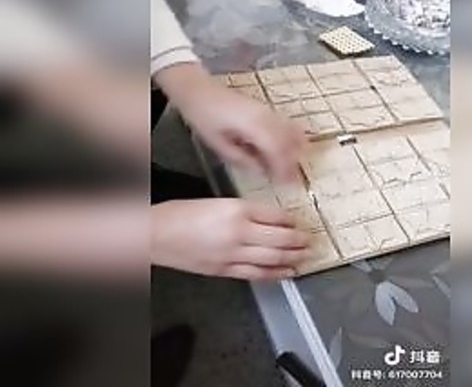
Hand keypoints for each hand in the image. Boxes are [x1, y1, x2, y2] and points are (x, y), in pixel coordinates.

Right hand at [152, 198, 309, 279]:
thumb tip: (271, 218)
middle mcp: (239, 233)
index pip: (275, 216)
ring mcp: (233, 255)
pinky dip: (275, 274)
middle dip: (299, 241)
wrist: (156, 235)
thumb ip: (246, 211)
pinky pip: (256, 274)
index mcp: (237, 211)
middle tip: (311, 240)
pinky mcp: (225, 271)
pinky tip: (287, 273)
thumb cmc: (182, 214)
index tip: (300, 221)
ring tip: (306, 257)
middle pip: (279, 239)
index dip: (291, 220)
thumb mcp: (217, 202)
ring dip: (292, 258)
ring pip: (272, 258)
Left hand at [156, 63, 305, 181]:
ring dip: (294, 151)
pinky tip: (284, 152)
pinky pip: (288, 125)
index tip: (286, 185)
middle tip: (290, 181)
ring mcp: (268, 110)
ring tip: (287, 169)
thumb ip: (242, 159)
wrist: (198, 90)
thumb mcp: (218, 145)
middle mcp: (266, 116)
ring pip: (293, 132)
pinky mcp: (267, 109)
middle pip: (290, 141)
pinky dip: (291, 140)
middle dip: (292, 163)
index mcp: (254, 125)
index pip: (277, 149)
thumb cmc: (204, 117)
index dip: (283, 169)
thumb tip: (263, 170)